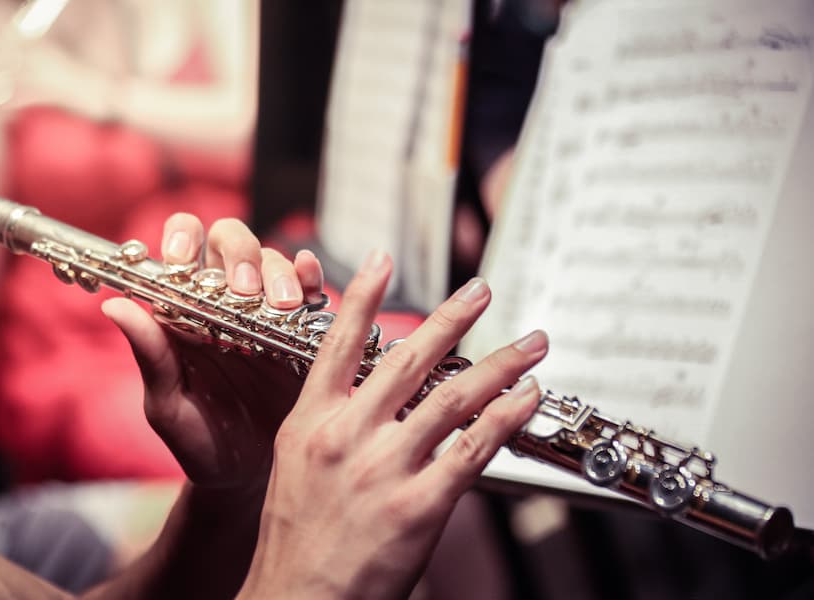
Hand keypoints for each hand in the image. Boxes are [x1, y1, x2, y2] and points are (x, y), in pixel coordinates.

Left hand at [102, 214, 323, 490]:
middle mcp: (226, 301)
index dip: (183, 238)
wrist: (247, 476)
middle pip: (232, 242)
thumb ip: (149, 355)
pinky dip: (311, 275)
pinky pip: (309, 290)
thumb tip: (114, 305)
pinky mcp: (301, 330)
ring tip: (281, 305)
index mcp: (186, 311)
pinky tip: (311, 279)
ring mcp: (266, 312)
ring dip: (278, 272)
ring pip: (272, 261)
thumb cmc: (199, 441)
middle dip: (238, 254)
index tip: (183, 259)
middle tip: (243, 291)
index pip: (182, 251)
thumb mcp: (168, 405)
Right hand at [238, 251, 547, 598]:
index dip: (362, 296)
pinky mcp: (418, 506)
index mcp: (310, 422)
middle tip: (480, 288)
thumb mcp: (297, 465)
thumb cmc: (296, 537)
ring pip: (452, 398)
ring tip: (531, 343)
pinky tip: (527, 396)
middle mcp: (347, 436)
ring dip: (500, 364)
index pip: (337, 344)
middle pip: (407, 359)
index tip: (381, 258)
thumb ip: (332, 420)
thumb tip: (374, 388)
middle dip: (451, 318)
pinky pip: (472, 449)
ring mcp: (384, 469)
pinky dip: (505, 417)